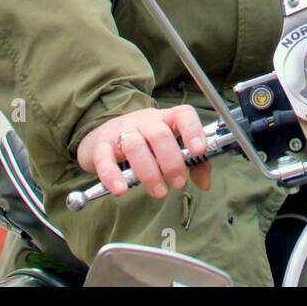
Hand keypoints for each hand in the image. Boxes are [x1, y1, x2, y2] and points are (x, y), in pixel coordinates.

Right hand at [76, 105, 211, 198]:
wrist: (102, 136)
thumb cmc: (144, 144)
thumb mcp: (169, 147)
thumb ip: (193, 163)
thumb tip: (205, 183)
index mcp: (166, 119)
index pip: (182, 114)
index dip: (193, 130)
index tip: (199, 150)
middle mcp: (145, 121)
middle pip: (159, 134)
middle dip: (172, 162)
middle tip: (178, 183)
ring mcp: (122, 131)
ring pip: (135, 145)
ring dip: (149, 172)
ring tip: (159, 192)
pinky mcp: (101, 147)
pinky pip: (105, 159)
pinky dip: (112, 176)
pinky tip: (121, 190)